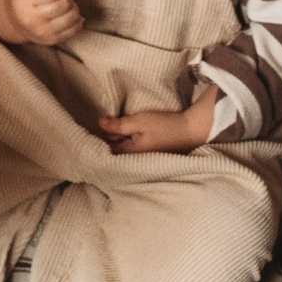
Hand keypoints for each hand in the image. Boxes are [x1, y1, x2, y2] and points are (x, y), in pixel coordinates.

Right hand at [7, 0, 84, 44]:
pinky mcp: (51, 40)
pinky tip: (68, 14)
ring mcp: (41, 32)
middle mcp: (30, 19)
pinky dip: (77, 20)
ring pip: (72, 17)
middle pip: (64, 4)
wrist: (16, 18)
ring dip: (73, 7)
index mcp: (23, 0)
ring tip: (64, 5)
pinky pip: (75, 29)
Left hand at [97, 96, 215, 153]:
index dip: (97, 138)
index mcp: (130, 154)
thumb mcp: (140, 121)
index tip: (90, 128)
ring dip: (116, 140)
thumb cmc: (165, 126)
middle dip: (106, 140)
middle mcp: (134, 160)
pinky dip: (126, 142)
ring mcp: (143, 159)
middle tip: (100, 126)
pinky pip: (132, 150)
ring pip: (122, 150)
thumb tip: (99, 123)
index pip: (106, 148)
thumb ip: (118, 124)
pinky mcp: (150, 155)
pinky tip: (126, 134)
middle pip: (113, 150)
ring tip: (110, 128)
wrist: (191, 132)